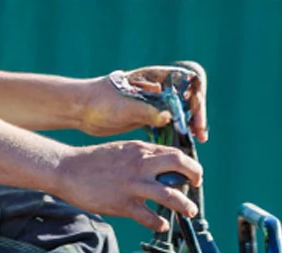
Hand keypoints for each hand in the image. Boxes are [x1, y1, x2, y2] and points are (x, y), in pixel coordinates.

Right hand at [52, 141, 203, 231]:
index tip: (192, 175)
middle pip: (179, 164)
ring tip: (189, 211)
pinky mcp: (123, 203)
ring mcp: (132, 184)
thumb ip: (144, 157)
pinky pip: (150, 218)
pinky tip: (162, 225)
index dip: (190, 165)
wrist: (66, 169)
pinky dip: (160, 224)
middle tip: (197, 187)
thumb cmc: (95, 162)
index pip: (175, 153)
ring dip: (185, 206)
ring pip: (170, 196)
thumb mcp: (123, 151)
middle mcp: (140, 164)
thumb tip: (166, 169)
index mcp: (140, 150)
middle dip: (195, 176)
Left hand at [76, 61, 208, 141]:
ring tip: (197, 141)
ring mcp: (155, 103)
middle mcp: (158, 88)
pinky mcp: (150, 118)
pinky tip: (184, 147)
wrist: (81, 110)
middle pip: (189, 97)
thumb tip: (169, 117)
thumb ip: (147, 110)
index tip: (194, 116)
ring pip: (183, 112)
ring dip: (192, 126)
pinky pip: (173, 125)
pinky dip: (180, 135)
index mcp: (154, 77)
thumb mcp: (124, 105)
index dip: (195, 96)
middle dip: (197, 115)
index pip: (187, 79)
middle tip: (200, 135)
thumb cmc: (99, 102)